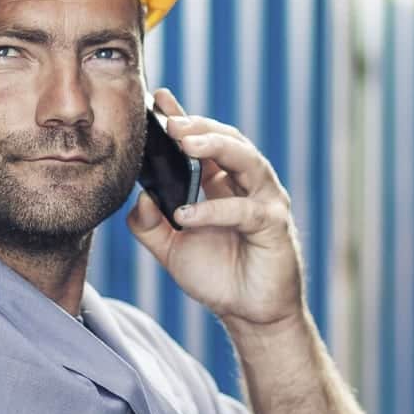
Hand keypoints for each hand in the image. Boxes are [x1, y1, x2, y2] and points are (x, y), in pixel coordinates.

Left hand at [127, 89, 308, 336]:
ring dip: (215, 147)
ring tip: (184, 144)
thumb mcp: (170, 249)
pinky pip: (244, 210)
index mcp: (222, 181)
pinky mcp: (274, 225)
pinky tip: (186, 214)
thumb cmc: (217, 276)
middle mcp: (246, 183)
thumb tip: (139, 197)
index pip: (203, 141)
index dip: (182, 118)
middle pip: (228, 140)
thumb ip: (148, 225)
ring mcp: (265, 200)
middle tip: (169, 122)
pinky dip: (213, 210)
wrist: (249, 314)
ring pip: (246, 160)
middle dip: (199, 127)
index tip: (156, 99)